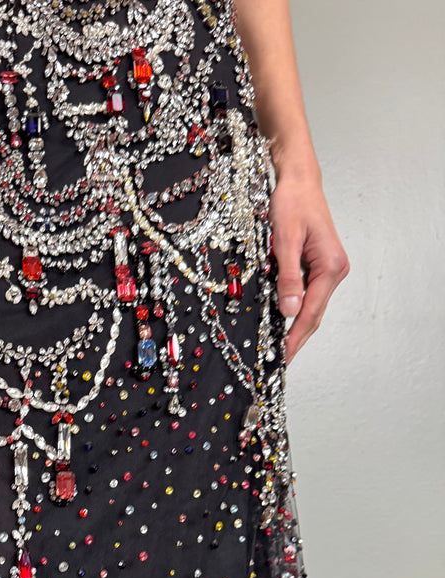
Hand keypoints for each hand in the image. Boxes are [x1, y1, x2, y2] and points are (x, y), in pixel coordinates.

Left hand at [268, 168, 349, 363]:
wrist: (298, 180)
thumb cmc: (293, 202)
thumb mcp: (285, 240)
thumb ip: (288, 276)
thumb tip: (290, 309)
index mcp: (331, 266)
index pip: (312, 312)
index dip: (296, 337)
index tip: (283, 356)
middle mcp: (334, 270)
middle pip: (314, 314)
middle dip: (297, 338)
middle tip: (280, 361)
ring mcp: (328, 269)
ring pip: (311, 307)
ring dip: (296, 327)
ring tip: (279, 348)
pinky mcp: (318, 266)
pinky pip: (308, 295)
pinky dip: (295, 310)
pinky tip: (283, 322)